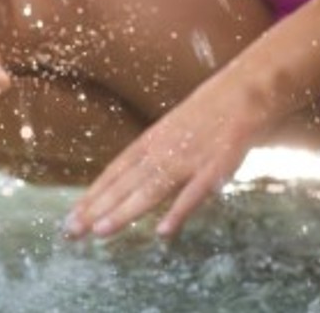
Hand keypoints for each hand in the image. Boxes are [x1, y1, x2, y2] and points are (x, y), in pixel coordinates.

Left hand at [62, 77, 261, 240]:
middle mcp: (165, 148)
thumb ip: (157, 152)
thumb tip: (135, 176)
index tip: (72, 217)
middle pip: (126, 182)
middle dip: (97, 208)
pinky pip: (196, 191)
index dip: (94, 195)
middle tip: (71, 231)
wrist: (248, 88)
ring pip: (152, 188)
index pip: (116, 171)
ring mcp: (190, 156)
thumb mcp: (177, 127)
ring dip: (125, 210)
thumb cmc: (214, 110)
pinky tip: (164, 232)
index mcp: (154, 139)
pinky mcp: (218, 164)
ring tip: (100, 231)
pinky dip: (180, 210)